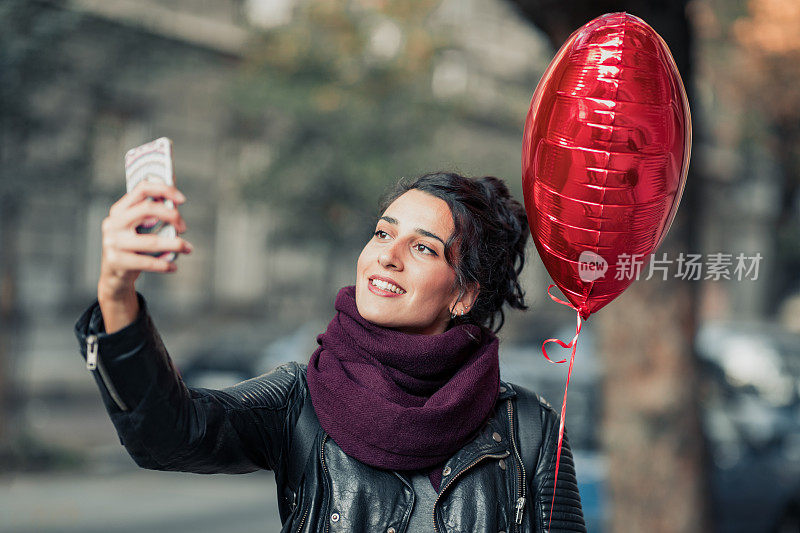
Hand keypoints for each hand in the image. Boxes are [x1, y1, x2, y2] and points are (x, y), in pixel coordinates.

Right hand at [98, 180, 192, 300]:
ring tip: (188, 248)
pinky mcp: (116, 261)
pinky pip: (148, 262)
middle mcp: (113, 223)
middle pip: (148, 209)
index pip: (141, 189)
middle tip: (183, 227)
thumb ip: (151, 215)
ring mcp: (113, 242)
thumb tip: (175, 201)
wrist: (113, 276)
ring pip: (152, 241)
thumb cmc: (130, 248)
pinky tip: (173, 266)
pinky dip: (165, 264)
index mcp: (118, 210)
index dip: (164, 190)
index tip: (182, 199)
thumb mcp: (135, 228)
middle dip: (172, 215)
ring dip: (176, 244)